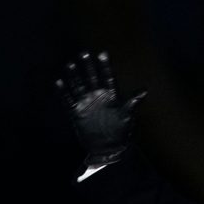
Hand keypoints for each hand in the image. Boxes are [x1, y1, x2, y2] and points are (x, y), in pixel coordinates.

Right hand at [56, 51, 146, 165]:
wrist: (107, 150)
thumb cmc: (120, 133)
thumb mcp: (127, 117)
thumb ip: (132, 102)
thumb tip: (144, 90)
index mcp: (110, 96)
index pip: (107, 77)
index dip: (105, 66)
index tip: (103, 53)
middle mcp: (97, 97)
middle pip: (92, 78)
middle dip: (88, 66)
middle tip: (84, 53)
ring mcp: (86, 104)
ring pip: (79, 86)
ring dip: (74, 76)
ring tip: (70, 64)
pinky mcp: (77, 113)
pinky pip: (68, 100)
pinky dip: (63, 91)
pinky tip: (59, 81)